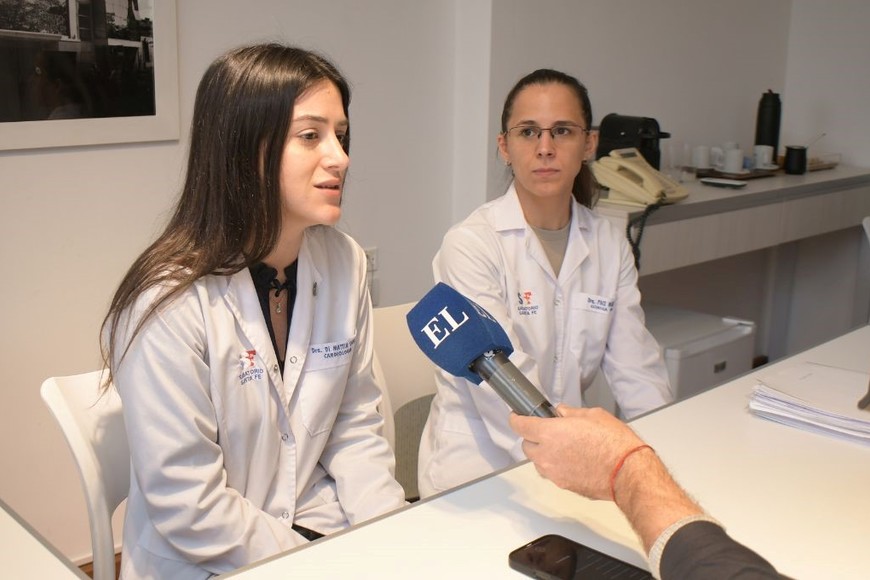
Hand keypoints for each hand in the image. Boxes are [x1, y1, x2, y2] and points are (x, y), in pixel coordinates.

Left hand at [508, 405, 645, 499]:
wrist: (628, 473)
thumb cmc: (614, 444)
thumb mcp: (593, 415)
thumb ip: (570, 413)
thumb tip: (562, 413)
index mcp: (549, 433)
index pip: (520, 426)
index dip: (516, 419)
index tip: (516, 416)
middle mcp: (546, 454)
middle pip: (526, 445)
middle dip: (533, 437)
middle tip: (549, 431)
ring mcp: (553, 473)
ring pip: (538, 461)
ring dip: (544, 453)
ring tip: (565, 447)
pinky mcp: (563, 485)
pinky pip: (552, 473)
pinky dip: (556, 466)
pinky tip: (573, 460)